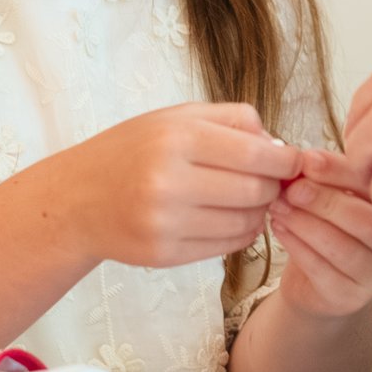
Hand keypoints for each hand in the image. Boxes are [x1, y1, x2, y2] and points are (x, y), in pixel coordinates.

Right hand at [45, 102, 300, 270]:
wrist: (77, 199)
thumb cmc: (133, 150)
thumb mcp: (177, 117)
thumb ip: (233, 120)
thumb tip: (280, 145)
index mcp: (176, 138)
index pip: (256, 154)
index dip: (286, 161)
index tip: (294, 162)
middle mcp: (169, 181)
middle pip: (255, 190)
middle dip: (273, 186)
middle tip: (270, 180)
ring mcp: (165, 223)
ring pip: (246, 222)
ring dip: (259, 212)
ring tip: (248, 198)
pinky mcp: (163, 255)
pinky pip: (226, 246)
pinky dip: (240, 233)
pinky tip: (229, 218)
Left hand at [267, 147, 371, 319]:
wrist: (317, 283)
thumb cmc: (331, 228)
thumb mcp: (334, 194)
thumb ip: (328, 175)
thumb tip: (304, 159)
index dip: (341, 171)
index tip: (307, 160)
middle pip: (369, 222)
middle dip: (325, 201)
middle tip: (292, 188)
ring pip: (344, 249)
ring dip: (305, 224)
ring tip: (279, 206)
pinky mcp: (351, 299)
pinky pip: (322, 270)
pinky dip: (296, 245)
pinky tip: (279, 228)